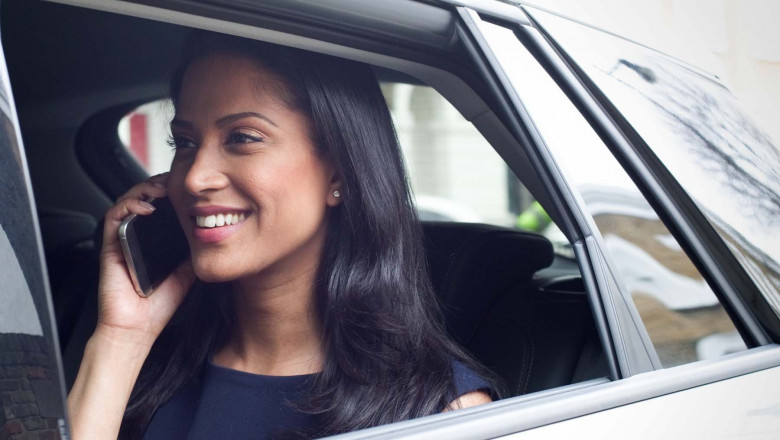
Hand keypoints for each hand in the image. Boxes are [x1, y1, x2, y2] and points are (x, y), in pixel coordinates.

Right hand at [95, 172, 195, 345]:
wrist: (138, 328)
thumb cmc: (161, 303)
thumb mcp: (188, 270)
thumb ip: (196, 250)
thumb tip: (216, 232)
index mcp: (155, 238)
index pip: (162, 204)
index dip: (175, 190)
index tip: (192, 185)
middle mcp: (138, 234)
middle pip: (145, 196)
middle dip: (161, 183)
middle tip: (177, 179)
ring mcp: (122, 238)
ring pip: (128, 200)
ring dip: (145, 189)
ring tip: (163, 188)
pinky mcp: (109, 246)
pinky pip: (113, 218)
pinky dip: (128, 206)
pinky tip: (146, 208)